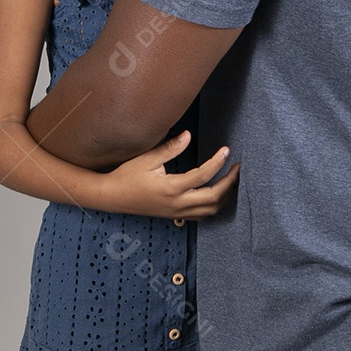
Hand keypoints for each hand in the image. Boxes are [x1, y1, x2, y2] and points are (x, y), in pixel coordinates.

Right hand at [99, 131, 239, 218]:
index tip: (226, 150)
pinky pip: (202, 215)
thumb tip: (188, 135)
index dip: (217, 163)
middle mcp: (177, 204)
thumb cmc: (127, 175)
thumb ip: (170, 148)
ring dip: (225, 196)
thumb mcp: (147, 159)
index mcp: (171, 188)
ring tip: (233, 179)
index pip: (202, 177)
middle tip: (238, 167)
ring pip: (210, 210)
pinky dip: (215, 206)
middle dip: (229, 183)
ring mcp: (177, 212)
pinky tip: (219, 194)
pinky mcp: (175, 215)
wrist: (112, 197)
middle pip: (213, 198)